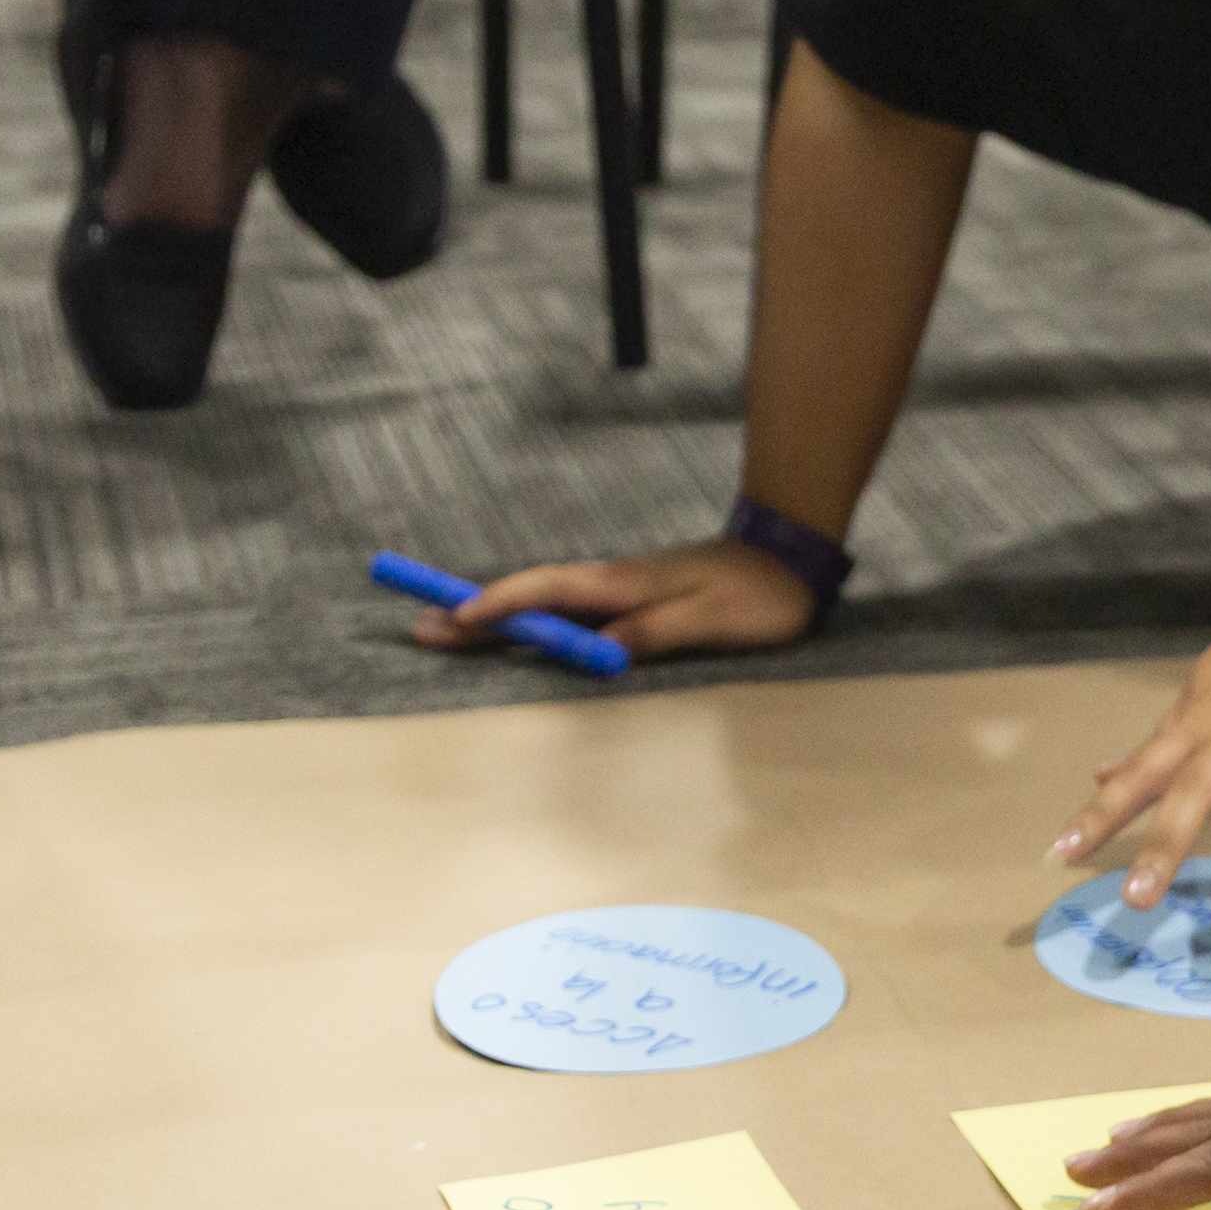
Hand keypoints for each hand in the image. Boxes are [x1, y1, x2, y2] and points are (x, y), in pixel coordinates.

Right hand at [419, 539, 816, 661]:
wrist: (791, 559)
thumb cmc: (758, 594)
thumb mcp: (712, 619)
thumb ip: (657, 632)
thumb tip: (601, 650)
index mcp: (624, 584)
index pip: (548, 592)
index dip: (502, 606)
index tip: (459, 618)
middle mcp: (612, 584)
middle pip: (531, 599)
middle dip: (475, 612)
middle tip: (419, 627)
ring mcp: (619, 592)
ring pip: (544, 606)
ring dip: (495, 618)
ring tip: (445, 630)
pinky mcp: (631, 603)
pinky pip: (566, 614)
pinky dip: (529, 622)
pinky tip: (510, 634)